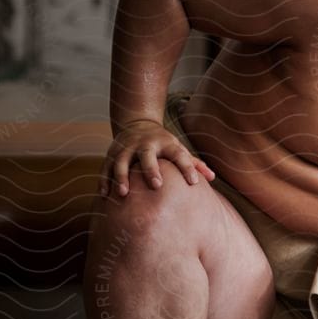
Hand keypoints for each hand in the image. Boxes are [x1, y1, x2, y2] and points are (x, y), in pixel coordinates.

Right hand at [101, 119, 215, 196]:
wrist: (137, 124)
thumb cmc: (163, 144)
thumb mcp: (178, 149)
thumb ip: (193, 163)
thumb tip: (212, 178)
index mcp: (165, 143)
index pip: (179, 154)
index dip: (187, 167)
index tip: (194, 182)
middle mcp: (145, 144)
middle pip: (147, 155)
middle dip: (151, 169)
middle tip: (156, 185)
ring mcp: (127, 148)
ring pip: (122, 161)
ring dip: (121, 176)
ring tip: (123, 193)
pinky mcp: (112, 153)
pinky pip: (106, 166)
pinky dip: (104, 180)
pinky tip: (104, 195)